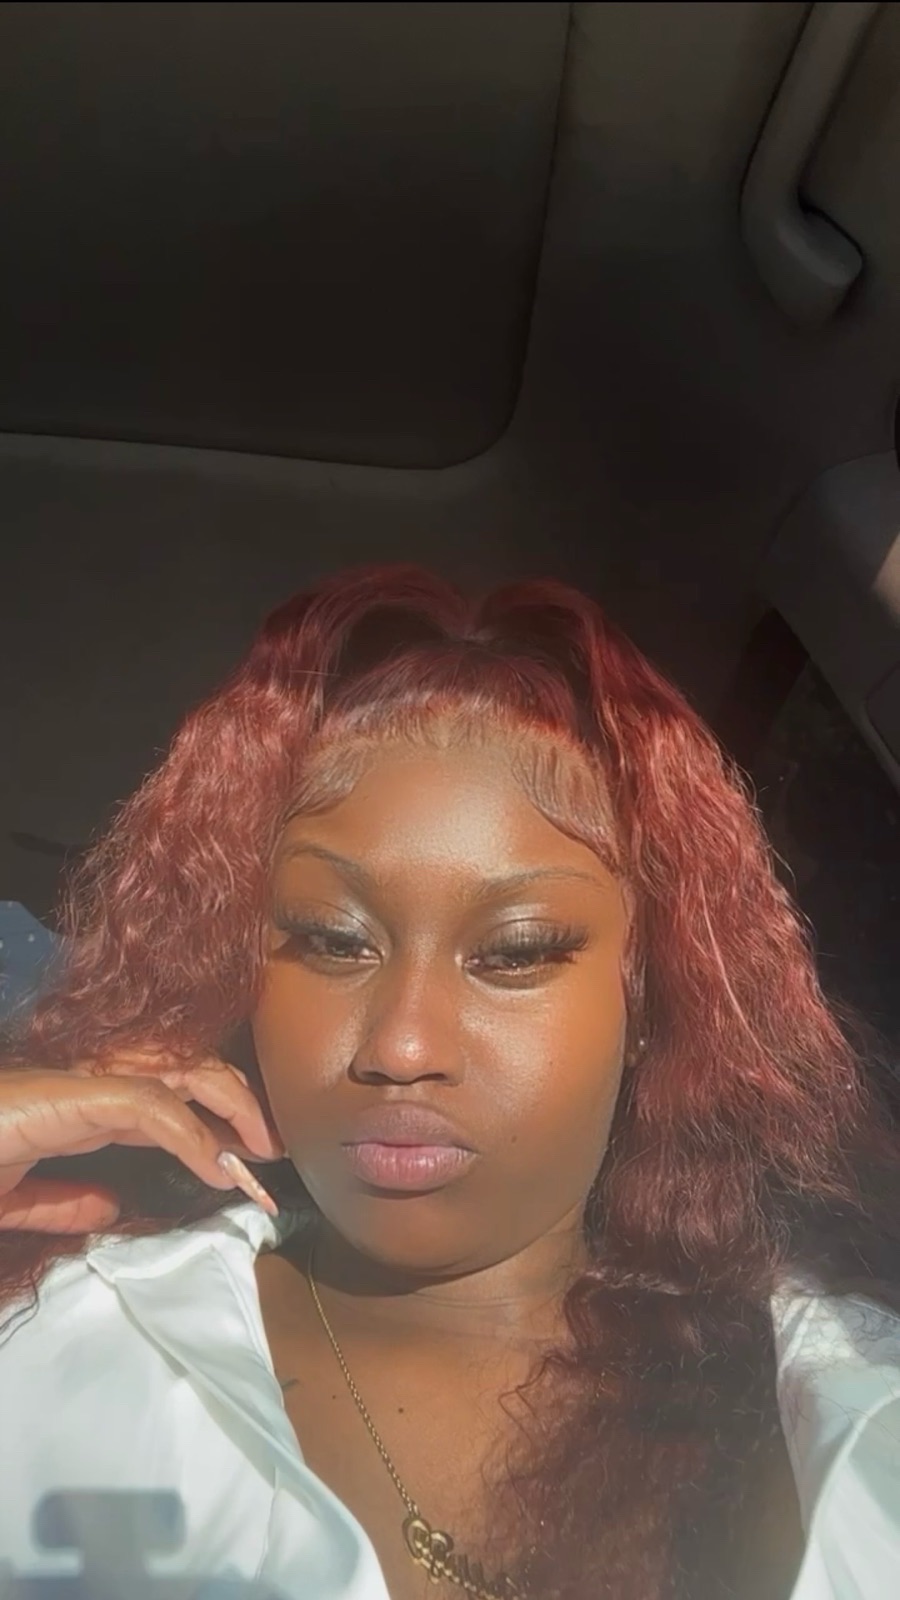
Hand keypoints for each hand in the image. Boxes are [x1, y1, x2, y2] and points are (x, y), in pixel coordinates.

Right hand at [0, 1051, 283, 1233]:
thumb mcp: (14, 1198)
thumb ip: (60, 1200)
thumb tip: (112, 1204)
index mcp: (72, 1103)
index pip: (158, 1093)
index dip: (206, 1121)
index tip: (240, 1165)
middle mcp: (80, 1082)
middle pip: (179, 1069)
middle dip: (232, 1100)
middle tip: (268, 1149)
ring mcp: (71, 1082)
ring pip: (172, 1073)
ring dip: (225, 1108)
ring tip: (257, 1153)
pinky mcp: (60, 1096)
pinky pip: (142, 1104)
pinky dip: (186, 1133)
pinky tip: (212, 1164)